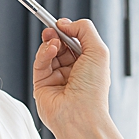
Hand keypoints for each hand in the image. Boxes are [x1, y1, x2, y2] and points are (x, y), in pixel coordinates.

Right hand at [32, 16, 110, 133]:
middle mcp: (73, 72)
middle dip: (56, 35)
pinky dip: (43, 53)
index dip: (68, 32)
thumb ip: (84, 30)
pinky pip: (39, 63)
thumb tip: (66, 23)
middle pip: (61, 46)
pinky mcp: (42, 84)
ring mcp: (57, 78)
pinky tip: (50, 49)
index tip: (60, 23)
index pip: (76, 43)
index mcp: (89, 65)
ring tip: (54, 41)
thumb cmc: (93, 89)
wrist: (80, 115)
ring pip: (48, 53)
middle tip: (53, 29)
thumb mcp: (99, 51)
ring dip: (50, 43)